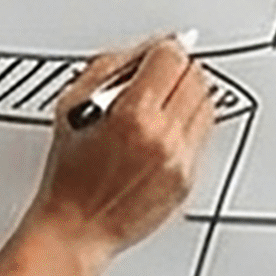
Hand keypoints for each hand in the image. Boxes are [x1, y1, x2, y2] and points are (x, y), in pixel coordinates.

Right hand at [19, 38, 210, 251]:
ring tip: (163, 99)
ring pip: (206, 105)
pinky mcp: (188, 178)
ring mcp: (180, 160)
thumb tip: (141, 50)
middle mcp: (164, 138)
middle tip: (160, 71)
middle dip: (178, 68)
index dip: (163, 48)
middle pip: (195, 77)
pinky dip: (189, 124)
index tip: (157, 49)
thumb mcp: (72, 107)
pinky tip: (166, 127)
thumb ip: (108, 68)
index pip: (171, 57)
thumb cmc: (69, 176)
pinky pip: (202, 136)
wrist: (79, 227)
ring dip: (188, 94)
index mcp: (133, 115)